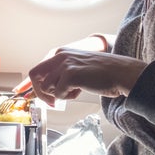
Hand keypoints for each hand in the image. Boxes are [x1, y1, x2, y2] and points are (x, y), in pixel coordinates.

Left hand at [27, 49, 146, 105]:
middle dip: (39, 92)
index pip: (38, 68)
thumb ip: (62, 73)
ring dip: (59, 94)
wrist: (120, 72)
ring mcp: (64, 65)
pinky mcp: (70, 75)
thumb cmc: (103, 72)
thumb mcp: (77, 66)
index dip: (35, 84)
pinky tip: (80, 90)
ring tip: (74, 91)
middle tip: (51, 102)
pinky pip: (58, 94)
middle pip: (34, 76)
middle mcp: (60, 56)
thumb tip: (46, 88)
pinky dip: (68, 97)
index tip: (36, 95)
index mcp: (61, 53)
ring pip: (47, 87)